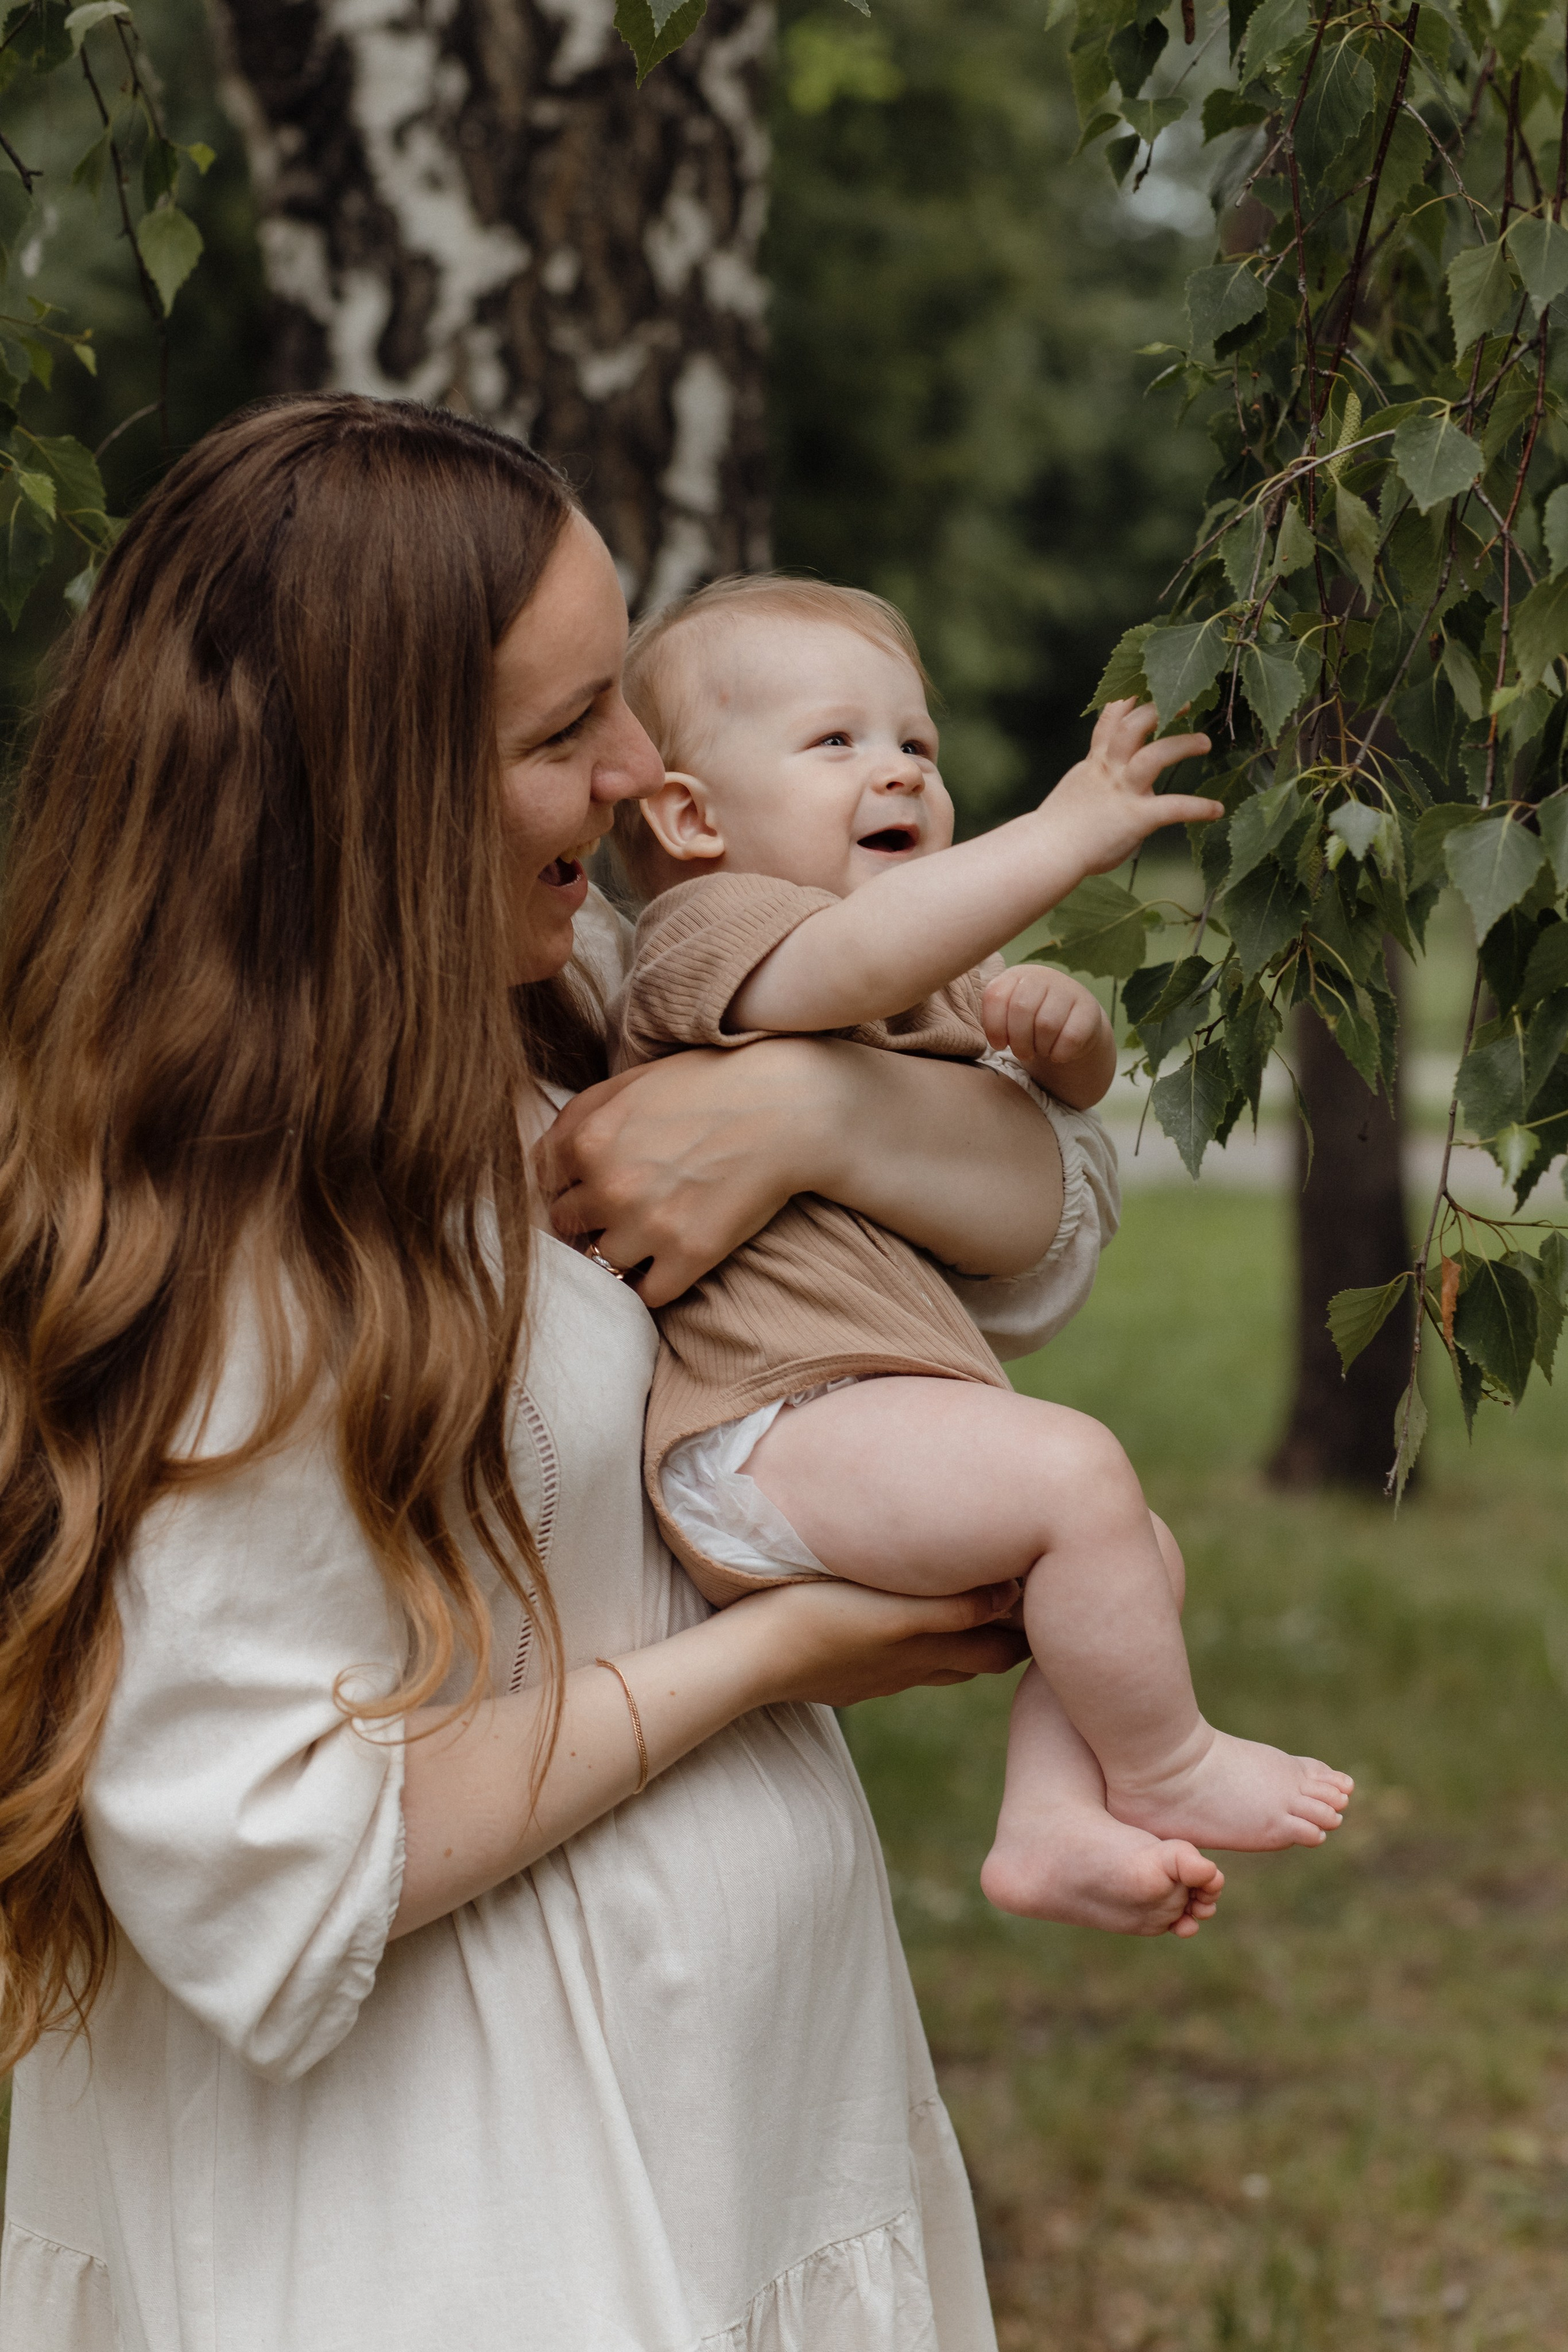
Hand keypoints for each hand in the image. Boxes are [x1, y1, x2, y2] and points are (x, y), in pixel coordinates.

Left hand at [537, 1041, 831, 1305]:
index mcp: (587, 1140)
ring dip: (620, 1251)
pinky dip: (654, 1282)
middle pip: (566, 1227)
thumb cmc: (710, 1084)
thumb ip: (578, 1115)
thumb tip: (543, 1155)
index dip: (563, 1185)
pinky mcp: (690, 1256)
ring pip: (602, 1261)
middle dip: (587, 1218)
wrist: (788, 1105)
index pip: (540, 1184)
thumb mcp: (631, 1081)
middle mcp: (609, 1186)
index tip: (585, 1186)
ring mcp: (648, 1225)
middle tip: (621, 1207)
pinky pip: (647, 1293)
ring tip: (649, 1231)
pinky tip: (671, 1259)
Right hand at [728, 1576, 1028, 1707]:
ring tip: (974, 1608)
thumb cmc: (817, 1621)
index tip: (1053, 1606)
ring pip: (936, 1663)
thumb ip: (953, 1609)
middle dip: (1005, 1637)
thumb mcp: (892, 1611)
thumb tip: (1014, 1597)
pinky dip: (915, 1647)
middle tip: (1026, 1603)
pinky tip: (898, 1627)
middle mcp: (911, 1671)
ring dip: (959, 1641)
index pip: (1002, 1652)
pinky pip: (894, 1664)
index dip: (1033, 1635)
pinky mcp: (844, 1676)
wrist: (746, 1659)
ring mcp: (877, 1678)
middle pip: (977, 1659)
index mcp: (929, 1653)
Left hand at [981, 966, 1116, 1107]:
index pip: (995, 996)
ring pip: (1047, 1024)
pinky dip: (1060, 1053)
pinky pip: (1071, 1038)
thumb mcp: (1006, 1013)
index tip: (998, 1044)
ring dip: (1040, 1048)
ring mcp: (1068, 990)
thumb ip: (990, 1015)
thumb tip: (981, 1034)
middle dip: (1019, 1041)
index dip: (994, 1027)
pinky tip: (1058, 1052)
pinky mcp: (1089, 1009)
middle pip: (1021, 1009)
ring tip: (1040, 1050)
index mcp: (1014, 976)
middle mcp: (1042, 976)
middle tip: (1023, 1052)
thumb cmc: (1029, 1022)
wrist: (1072, 1024)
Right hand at [1042, 698, 1218, 873]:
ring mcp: (1122, 792)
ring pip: (1154, 755)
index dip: (1128, 699)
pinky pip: (1172, 807)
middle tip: (1186, 702)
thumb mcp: (1078, 794)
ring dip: (1182, 745)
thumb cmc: (1058, 831)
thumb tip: (1119, 794)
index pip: (1110, 721)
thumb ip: (1100, 786)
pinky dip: (1198, 808)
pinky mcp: (1135, 818)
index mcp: (1095, 764)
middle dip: (1158, 709)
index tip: (1146, 683)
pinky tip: (1217, 810)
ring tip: (1205, 743)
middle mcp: (1109, 771)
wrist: (1045, 853)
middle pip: (1132, 726)